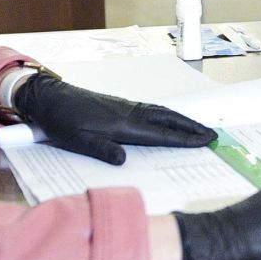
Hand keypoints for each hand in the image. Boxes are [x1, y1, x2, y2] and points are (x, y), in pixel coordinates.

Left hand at [14, 73, 216, 164]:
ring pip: (161, 112)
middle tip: (211, 134)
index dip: (184, 138)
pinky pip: (152, 110)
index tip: (205, 140)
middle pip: (168, 119)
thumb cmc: (62, 121)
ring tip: (196, 128)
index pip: (161, 133)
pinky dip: (167, 115)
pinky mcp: (120, 105)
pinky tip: (168, 120)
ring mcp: (126, 107)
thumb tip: (124, 161)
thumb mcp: (77, 140)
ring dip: (181, 120)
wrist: (50, 98)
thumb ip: (101, 149)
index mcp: (123, 124)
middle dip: (191, 127)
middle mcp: (130, 113)